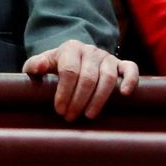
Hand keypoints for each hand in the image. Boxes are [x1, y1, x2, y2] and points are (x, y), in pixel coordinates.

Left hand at [23, 40, 138, 121]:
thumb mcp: (41, 64)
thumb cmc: (55, 66)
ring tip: (89, 116)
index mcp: (70, 48)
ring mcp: (107, 57)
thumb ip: (35, 66)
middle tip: (70, 117)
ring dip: (99, 99)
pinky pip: (130, 68)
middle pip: (88, 77)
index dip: (64, 92)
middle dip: (78, 100)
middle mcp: (90, 51)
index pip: (69, 71)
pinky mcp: (120, 64)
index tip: (59, 110)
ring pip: (108, 77)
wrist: (75, 58)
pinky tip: (124, 94)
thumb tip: (40, 67)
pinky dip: (130, 80)